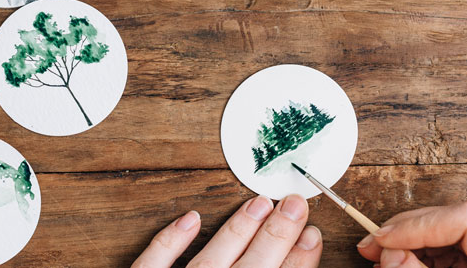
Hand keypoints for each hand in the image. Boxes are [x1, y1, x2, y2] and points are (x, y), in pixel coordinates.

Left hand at [132, 194, 323, 267]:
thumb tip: (292, 259)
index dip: (300, 259)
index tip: (313, 235)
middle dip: (277, 234)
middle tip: (295, 204)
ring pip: (210, 261)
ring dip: (237, 231)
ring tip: (259, 203)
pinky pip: (153, 265)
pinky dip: (171, 241)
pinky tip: (190, 218)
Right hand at [356, 199, 466, 267]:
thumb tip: (389, 251)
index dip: (420, 222)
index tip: (383, 237)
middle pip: (460, 220)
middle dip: (410, 230)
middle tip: (372, 245)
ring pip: (459, 236)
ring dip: (417, 243)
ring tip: (384, 258)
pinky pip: (465, 254)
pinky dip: (433, 257)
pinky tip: (408, 264)